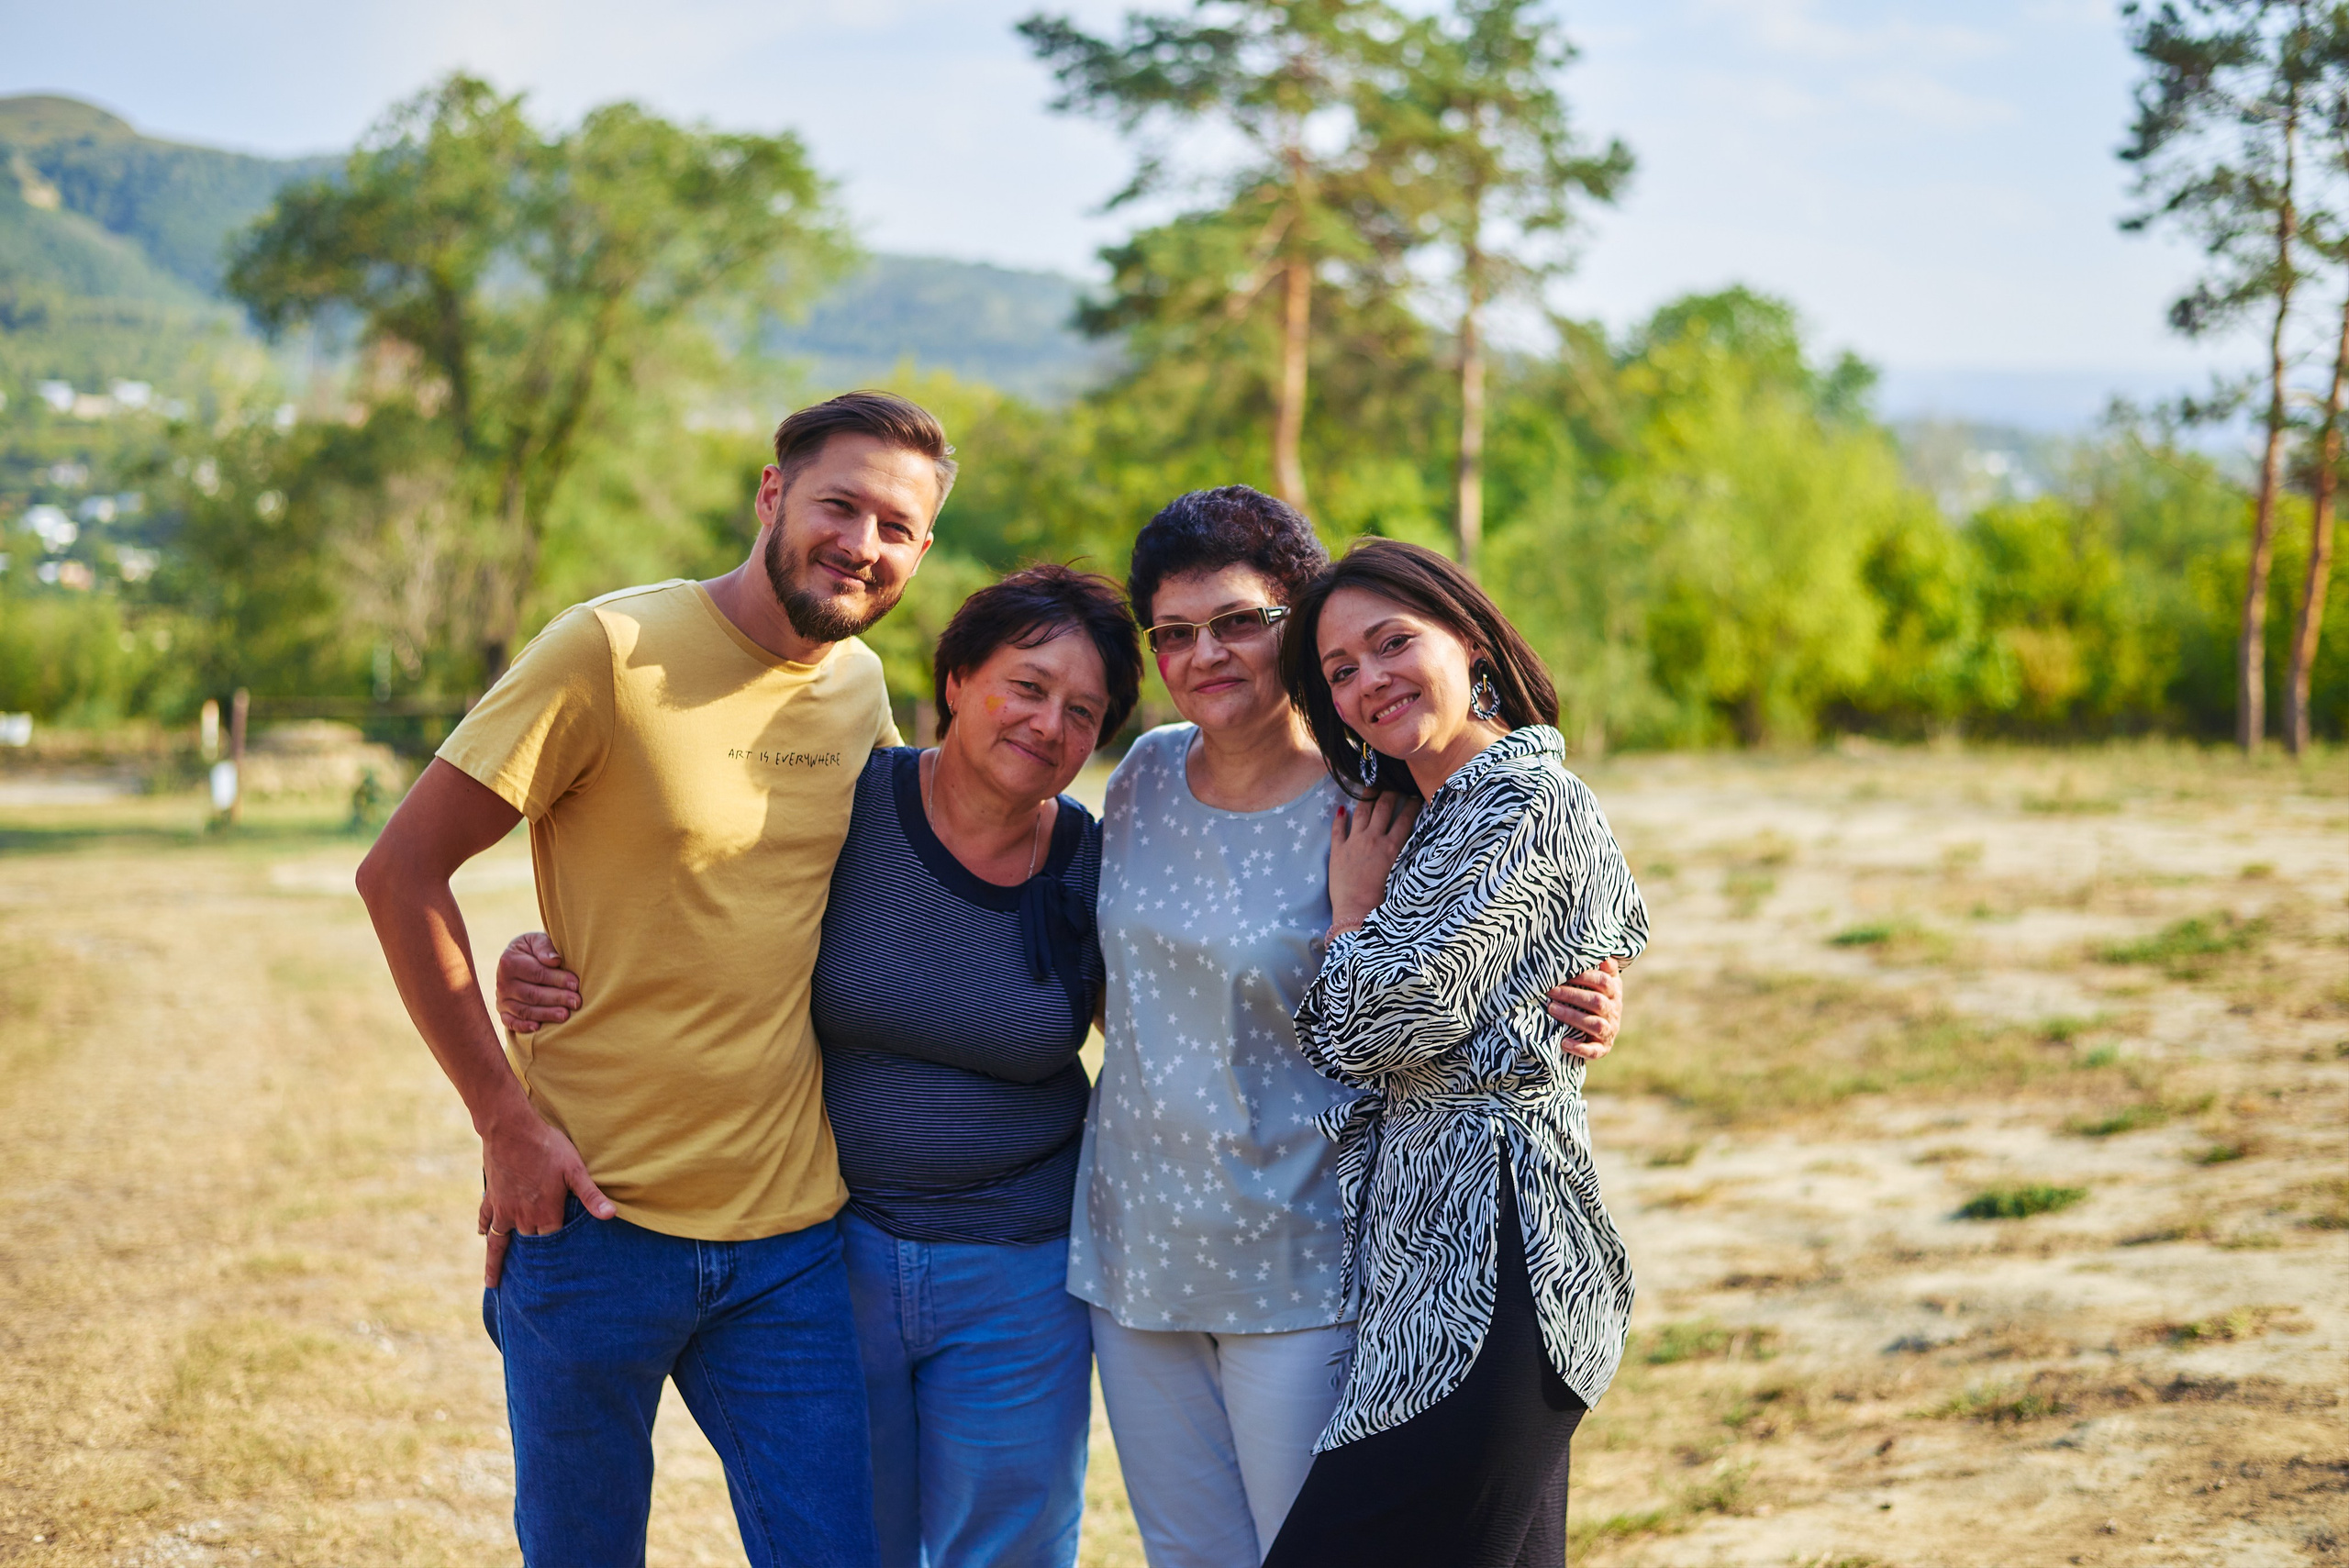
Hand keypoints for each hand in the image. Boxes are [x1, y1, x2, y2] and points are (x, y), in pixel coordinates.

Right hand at [476, 1108, 615, 1285]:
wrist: (511, 1129)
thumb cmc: (548, 1147)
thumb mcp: (576, 1169)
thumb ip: (591, 1195)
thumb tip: (611, 1216)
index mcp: (545, 1214)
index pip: (554, 1243)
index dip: (559, 1256)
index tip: (562, 1273)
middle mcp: (522, 1218)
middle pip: (529, 1244)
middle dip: (532, 1261)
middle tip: (530, 1286)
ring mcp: (503, 1209)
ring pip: (498, 1242)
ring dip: (496, 1261)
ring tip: (493, 1283)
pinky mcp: (491, 1196)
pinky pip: (485, 1219)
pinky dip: (484, 1229)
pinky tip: (481, 1236)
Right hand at [497, 932, 581, 1033]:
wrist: (520, 960)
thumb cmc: (534, 950)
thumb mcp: (536, 940)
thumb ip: (544, 947)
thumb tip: (554, 961)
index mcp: (509, 961)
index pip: (537, 973)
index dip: (557, 979)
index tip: (575, 984)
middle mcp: (502, 982)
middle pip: (532, 994)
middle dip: (556, 998)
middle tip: (576, 1002)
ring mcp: (502, 999)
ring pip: (524, 1010)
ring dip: (546, 1014)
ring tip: (565, 1015)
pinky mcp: (503, 1012)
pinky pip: (511, 1022)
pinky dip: (523, 1026)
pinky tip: (538, 1027)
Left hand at [1328, 792, 1417, 936]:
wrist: (1356, 912)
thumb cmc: (1382, 900)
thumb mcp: (1402, 875)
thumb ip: (1406, 856)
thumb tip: (1415, 841)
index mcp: (1392, 847)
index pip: (1405, 818)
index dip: (1411, 804)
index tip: (1415, 795)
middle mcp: (1373, 839)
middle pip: (1383, 808)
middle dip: (1390, 793)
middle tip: (1393, 785)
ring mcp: (1353, 843)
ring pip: (1361, 812)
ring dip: (1366, 798)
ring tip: (1370, 788)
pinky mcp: (1337, 851)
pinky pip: (1337, 829)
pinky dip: (1339, 819)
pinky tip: (1341, 810)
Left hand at [1545, 957, 1622, 1060]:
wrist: (1600, 1031)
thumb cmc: (1593, 998)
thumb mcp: (1600, 982)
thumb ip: (1601, 967)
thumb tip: (1602, 951)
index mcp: (1613, 991)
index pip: (1603, 982)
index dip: (1585, 977)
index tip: (1564, 972)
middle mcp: (1614, 1011)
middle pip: (1596, 1002)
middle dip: (1572, 995)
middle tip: (1549, 990)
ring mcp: (1609, 1030)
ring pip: (1595, 1025)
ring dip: (1573, 1017)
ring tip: (1551, 1009)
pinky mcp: (1602, 1048)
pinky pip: (1594, 1051)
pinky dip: (1580, 1048)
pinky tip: (1564, 1042)